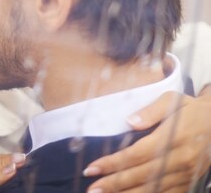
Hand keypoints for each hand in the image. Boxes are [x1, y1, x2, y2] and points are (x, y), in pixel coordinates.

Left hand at [83, 90, 210, 192]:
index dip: (114, 163)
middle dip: (114, 183)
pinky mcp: (189, 183)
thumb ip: (150, 110)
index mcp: (174, 137)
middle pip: (142, 175)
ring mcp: (186, 174)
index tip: (93, 168)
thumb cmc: (190, 109)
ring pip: (153, 190)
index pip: (137, 154)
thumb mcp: (172, 99)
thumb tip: (129, 122)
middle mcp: (181, 159)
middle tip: (92, 189)